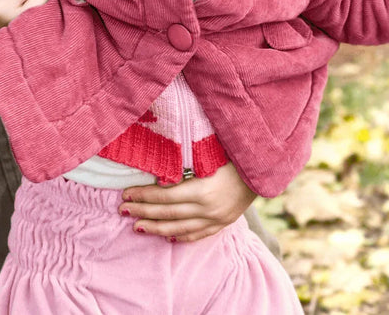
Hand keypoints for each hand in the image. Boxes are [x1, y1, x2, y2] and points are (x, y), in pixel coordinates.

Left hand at [118, 161, 256, 242]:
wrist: (265, 168)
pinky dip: (181, 236)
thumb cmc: (234, 152)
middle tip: (123, 210)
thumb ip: (186, 160)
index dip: (144, 196)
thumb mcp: (210, 152)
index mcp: (203, 190)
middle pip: (168, 213)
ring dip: (156, 228)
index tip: (126, 194)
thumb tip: (159, 166)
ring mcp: (216, 219)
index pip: (165, 196)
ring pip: (179, 228)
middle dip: (143, 212)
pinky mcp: (223, 223)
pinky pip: (198, 234)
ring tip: (137, 227)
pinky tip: (167, 237)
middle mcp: (208, 209)